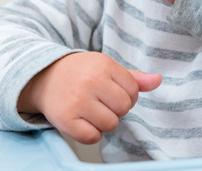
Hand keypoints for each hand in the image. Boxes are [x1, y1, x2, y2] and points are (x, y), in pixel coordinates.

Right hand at [17, 52, 161, 143]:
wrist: (43, 77)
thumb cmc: (81, 73)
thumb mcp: (106, 68)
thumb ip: (134, 77)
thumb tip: (158, 80)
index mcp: (104, 65)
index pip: (133, 90)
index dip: (127, 95)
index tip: (112, 93)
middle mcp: (91, 81)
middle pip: (124, 108)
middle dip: (117, 109)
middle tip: (101, 103)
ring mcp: (77, 101)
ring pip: (110, 124)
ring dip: (104, 122)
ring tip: (92, 111)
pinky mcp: (65, 119)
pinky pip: (92, 137)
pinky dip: (90, 134)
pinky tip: (83, 121)